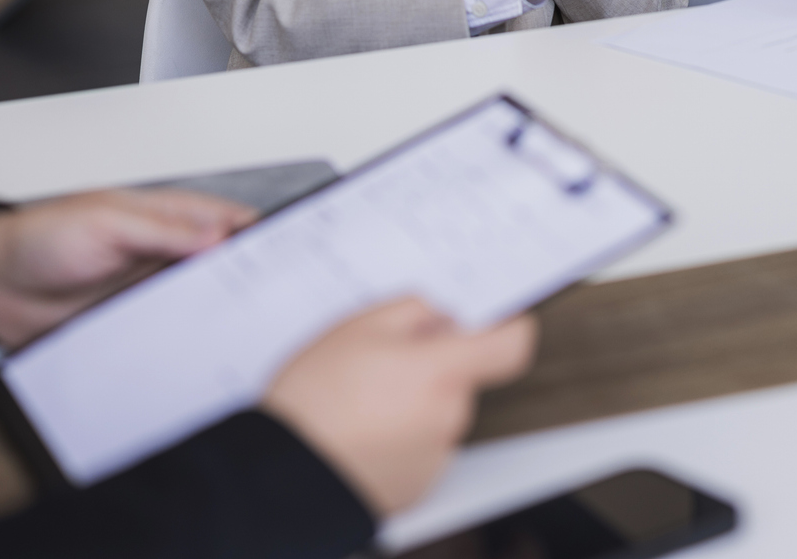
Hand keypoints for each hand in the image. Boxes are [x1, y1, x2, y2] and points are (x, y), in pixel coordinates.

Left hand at [0, 189, 253, 347]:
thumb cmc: (40, 239)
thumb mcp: (104, 222)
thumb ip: (161, 230)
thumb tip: (216, 236)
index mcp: (168, 218)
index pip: (230, 223)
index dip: (263, 237)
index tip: (291, 258)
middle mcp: (167, 256)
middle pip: (225, 270)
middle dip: (251, 285)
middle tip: (276, 306)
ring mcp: (154, 293)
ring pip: (204, 306)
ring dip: (221, 318)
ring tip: (246, 336)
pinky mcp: (137, 326)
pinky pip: (173, 337)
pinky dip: (189, 344)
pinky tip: (202, 356)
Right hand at [264, 299, 535, 516]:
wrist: (284, 474)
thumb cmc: (315, 400)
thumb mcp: (357, 326)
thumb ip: (413, 310)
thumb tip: (442, 313)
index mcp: (443, 372)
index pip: (512, 346)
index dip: (508, 326)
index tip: (493, 320)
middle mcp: (450, 416)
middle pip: (462, 377)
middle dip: (432, 364)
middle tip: (381, 360)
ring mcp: (435, 455)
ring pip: (438, 411)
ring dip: (411, 400)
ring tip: (359, 398)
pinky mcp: (417, 485)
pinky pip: (420, 446)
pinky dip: (398, 435)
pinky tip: (360, 429)